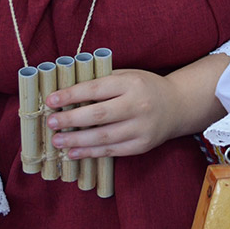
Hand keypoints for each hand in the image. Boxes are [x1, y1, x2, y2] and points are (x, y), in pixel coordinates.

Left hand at [46, 69, 184, 157]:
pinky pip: (112, 151)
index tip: (51, 101)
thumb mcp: (128, 76)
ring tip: (57, 140)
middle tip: (51, 122)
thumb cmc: (145, 88)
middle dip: (70, 119)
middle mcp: (138, 105)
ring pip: (103, 136)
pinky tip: (74, 152)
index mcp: (131, 83)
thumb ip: (103, 82)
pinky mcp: (142, 145)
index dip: (71, 95)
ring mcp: (142, 127)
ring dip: (77, 140)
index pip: (96, 89)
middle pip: (98, 114)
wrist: (178, 106)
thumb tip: (67, 93)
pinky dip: (91, 152)